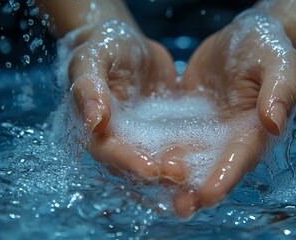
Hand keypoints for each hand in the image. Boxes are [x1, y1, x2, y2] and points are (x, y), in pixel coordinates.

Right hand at [62, 20, 184, 181]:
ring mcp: (142, 136)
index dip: (128, 161)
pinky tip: (207, 157)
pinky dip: (187, 152)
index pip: (109, 152)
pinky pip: (174, 143)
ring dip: (172, 169)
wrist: (128, 44)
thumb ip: (89, 86)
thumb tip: (93, 122)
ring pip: (156, 159)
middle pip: (134, 164)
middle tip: (180, 175)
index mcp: (96, 127)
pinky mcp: (163, 130)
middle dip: (156, 172)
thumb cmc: (104, 47)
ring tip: (195, 174)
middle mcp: (119, 138)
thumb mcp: (91, 59)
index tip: (151, 169)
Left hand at [174, 10, 295, 217]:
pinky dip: (159, 149)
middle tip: (179, 206)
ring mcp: (208, 130)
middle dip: (197, 188)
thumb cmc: (265, 47)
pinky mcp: (188, 120)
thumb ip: (280, 90)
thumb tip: (274, 123)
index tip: (209, 194)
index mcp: (256, 129)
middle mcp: (230, 137)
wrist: (241, 37)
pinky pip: (173, 137)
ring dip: (174, 176)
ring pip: (190, 158)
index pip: (242, 157)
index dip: (226, 176)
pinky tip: (142, 159)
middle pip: (213, 168)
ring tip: (155, 187)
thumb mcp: (279, 63)